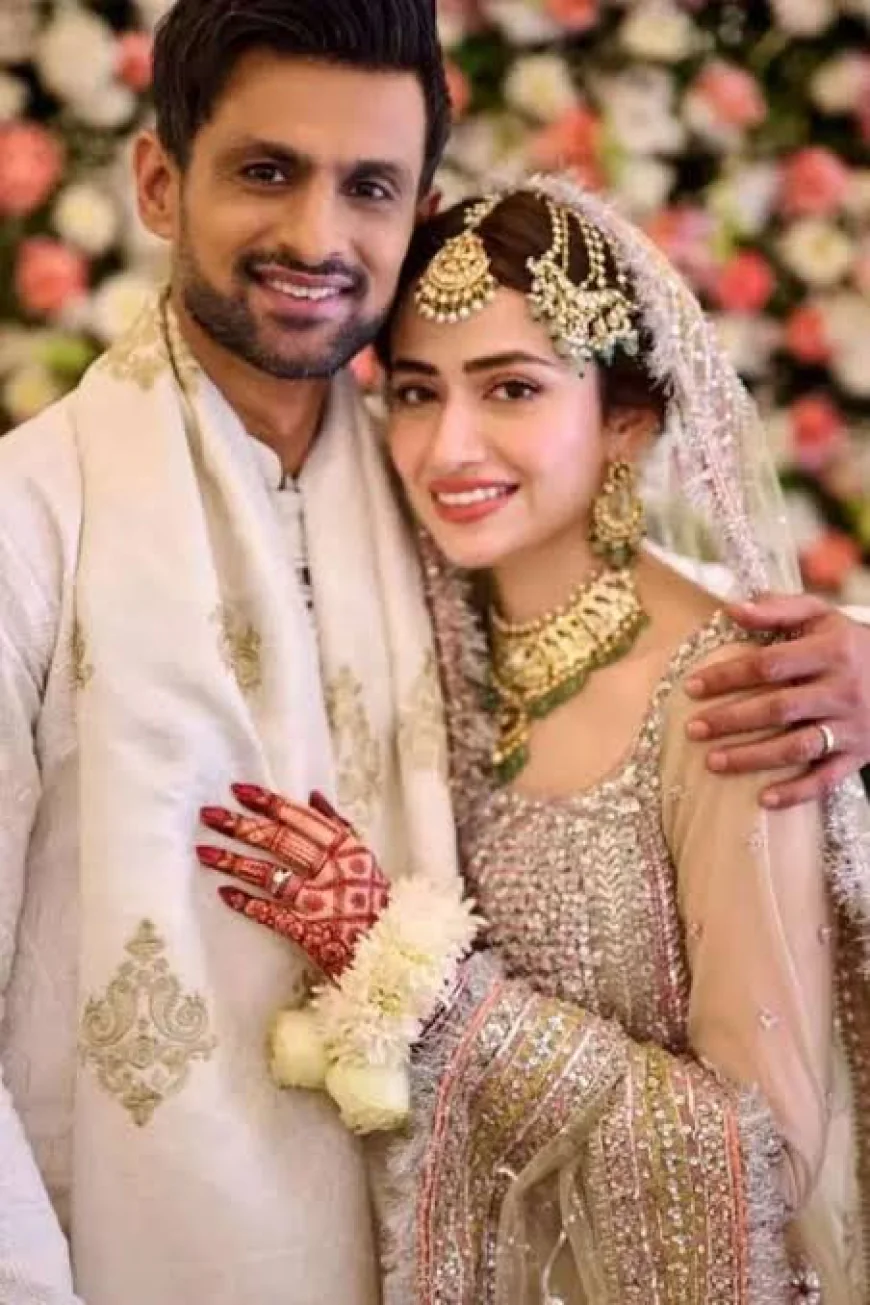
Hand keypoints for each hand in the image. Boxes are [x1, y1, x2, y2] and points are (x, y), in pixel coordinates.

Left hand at [197, 785, 389, 979]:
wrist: (391, 953)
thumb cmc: (374, 903)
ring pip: (269, 874)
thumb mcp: (364, 858)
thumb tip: (313, 796)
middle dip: (240, 826)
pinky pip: (272, 913)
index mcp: (346, 848)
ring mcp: (319, 901)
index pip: (301, 819)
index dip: (269, 803)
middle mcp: (332, 870)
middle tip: (208, 815)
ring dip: (234, 862)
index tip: (239, 791)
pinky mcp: (309, 930)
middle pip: (279, 841)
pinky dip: (248, 903)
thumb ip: (340, 826)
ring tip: (204, 852)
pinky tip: (224, 894)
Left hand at [683, 594, 869, 808]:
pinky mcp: (858, 755)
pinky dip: (796, 792)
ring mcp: (851, 727)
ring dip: (752, 758)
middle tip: (692, 728)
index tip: (692, 687)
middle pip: (779, 708)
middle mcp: (842, 690)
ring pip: (798, 747)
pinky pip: (826, 779)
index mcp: (831, 652)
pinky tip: (763, 800)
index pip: (770, 665)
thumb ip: (777, 609)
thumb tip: (731, 610)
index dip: (729, 676)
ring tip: (712, 762)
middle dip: (731, 720)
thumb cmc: (848, 643)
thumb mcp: (820, 615)